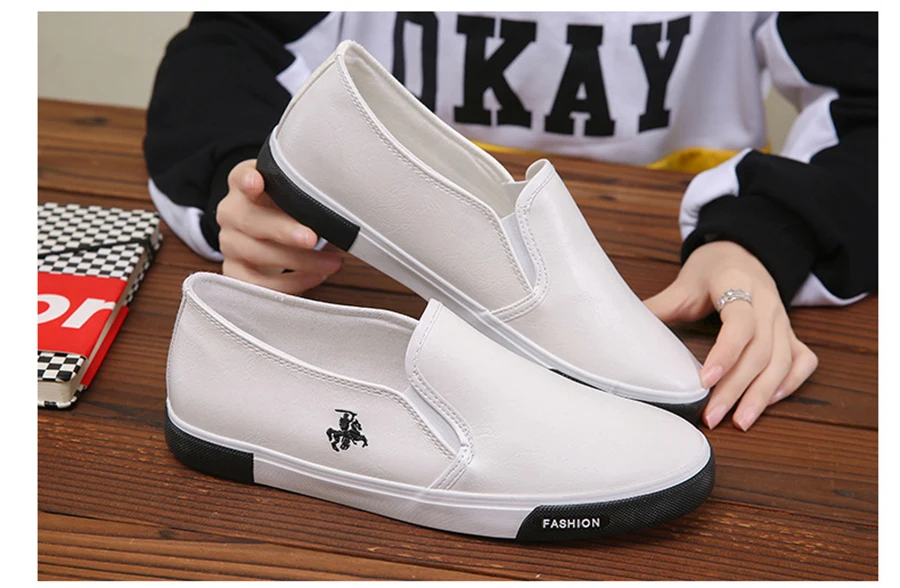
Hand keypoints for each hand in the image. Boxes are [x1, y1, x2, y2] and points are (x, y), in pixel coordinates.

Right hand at [216, 159, 342, 293]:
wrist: (267, 235)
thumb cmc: (283, 209)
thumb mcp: (291, 193)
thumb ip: (305, 191)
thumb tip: (343, 204)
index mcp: (244, 184)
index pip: (240, 178)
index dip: (247, 181)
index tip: (257, 183)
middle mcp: (231, 212)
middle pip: (251, 220)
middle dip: (283, 230)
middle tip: (311, 239)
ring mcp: (229, 243)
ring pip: (257, 254)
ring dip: (299, 261)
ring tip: (332, 263)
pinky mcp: (234, 271)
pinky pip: (257, 283)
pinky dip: (289, 283)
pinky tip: (314, 277)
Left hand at [644, 241, 817, 430]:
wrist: (741, 252)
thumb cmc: (710, 270)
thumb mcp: (683, 283)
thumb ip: (658, 307)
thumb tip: (621, 329)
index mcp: (738, 284)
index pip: (740, 322)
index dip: (725, 353)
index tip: (705, 381)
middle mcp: (767, 303)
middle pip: (761, 350)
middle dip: (737, 388)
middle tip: (713, 416)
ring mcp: (783, 319)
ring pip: (783, 361)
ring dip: (762, 395)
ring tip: (740, 422)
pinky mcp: (791, 332)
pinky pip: (802, 361)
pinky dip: (789, 383)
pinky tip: (768, 401)